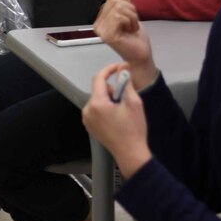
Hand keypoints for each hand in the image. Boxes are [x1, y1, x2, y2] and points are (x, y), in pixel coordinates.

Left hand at [83, 63, 151, 177]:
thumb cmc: (134, 129)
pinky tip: (116, 117)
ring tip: (122, 110)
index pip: (98, 78)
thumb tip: (123, 68)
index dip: (109, 70)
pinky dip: (105, 107)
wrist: (130, 153)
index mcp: (97, 103)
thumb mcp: (134, 103)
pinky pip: (96, 109)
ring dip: (109, 99)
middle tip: (126, 98)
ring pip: (97, 99)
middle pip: (99, 89)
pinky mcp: (89, 125)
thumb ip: (126, 83)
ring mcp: (86, 119)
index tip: (119, 67)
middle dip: (112, 89)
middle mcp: (87, 110)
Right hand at [93, 0, 155, 87]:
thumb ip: (121, 2)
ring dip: (132, 17)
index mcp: (100, 19)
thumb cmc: (135, 37)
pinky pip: (119, 17)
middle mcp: (97, 25)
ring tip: (132, 28)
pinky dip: (131, 21)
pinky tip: (131, 31)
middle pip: (114, 1)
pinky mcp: (108, 35)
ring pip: (118, 8)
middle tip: (133, 22)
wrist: (141, 55)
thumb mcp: (129, 15)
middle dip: (130, 9)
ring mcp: (101, 30)